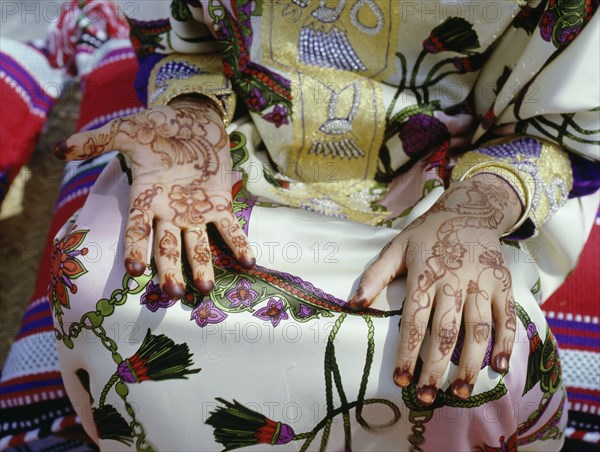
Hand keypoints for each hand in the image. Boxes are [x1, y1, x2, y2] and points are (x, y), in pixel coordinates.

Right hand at [53, 97, 254, 298]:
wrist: (194, 118)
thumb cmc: (158, 126)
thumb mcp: (126, 131)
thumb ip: (96, 142)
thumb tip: (57, 149)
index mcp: (146, 198)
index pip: (138, 229)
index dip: (135, 249)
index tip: (133, 271)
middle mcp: (169, 212)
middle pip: (167, 247)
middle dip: (169, 270)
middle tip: (174, 293)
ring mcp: (195, 212)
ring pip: (196, 245)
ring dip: (201, 266)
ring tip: (205, 288)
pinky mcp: (220, 205)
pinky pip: (229, 229)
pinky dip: (239, 244)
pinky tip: (249, 262)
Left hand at [349, 174, 521, 405]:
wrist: (469, 211)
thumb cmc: (426, 234)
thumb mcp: (396, 247)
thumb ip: (375, 276)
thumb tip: (354, 304)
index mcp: (425, 274)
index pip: (415, 320)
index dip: (407, 351)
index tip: (400, 379)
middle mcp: (455, 282)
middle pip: (446, 332)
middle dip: (435, 368)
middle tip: (427, 397)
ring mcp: (481, 284)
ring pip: (478, 330)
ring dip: (470, 364)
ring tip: (460, 392)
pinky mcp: (502, 285)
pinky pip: (506, 318)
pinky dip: (506, 343)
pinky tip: (499, 367)